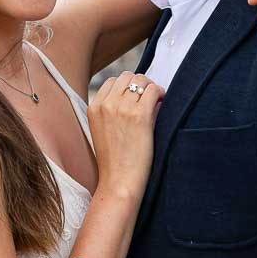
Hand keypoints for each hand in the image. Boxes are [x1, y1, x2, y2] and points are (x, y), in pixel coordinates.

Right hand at [87, 72, 163, 198]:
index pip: (112, 81)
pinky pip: (153, 90)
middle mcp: (106, 104)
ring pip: (141, 80)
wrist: (118, 181)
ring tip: (157, 101)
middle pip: (127, 76)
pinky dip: (161, 93)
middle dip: (140, 83)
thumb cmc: (114, 161)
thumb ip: (112, 111)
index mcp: (94, 107)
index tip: (137, 97)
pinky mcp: (139, 115)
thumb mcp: (103, 130)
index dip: (128, 87)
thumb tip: (136, 93)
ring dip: (151, 88)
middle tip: (150, 97)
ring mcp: (122, 108)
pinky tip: (163, 103)